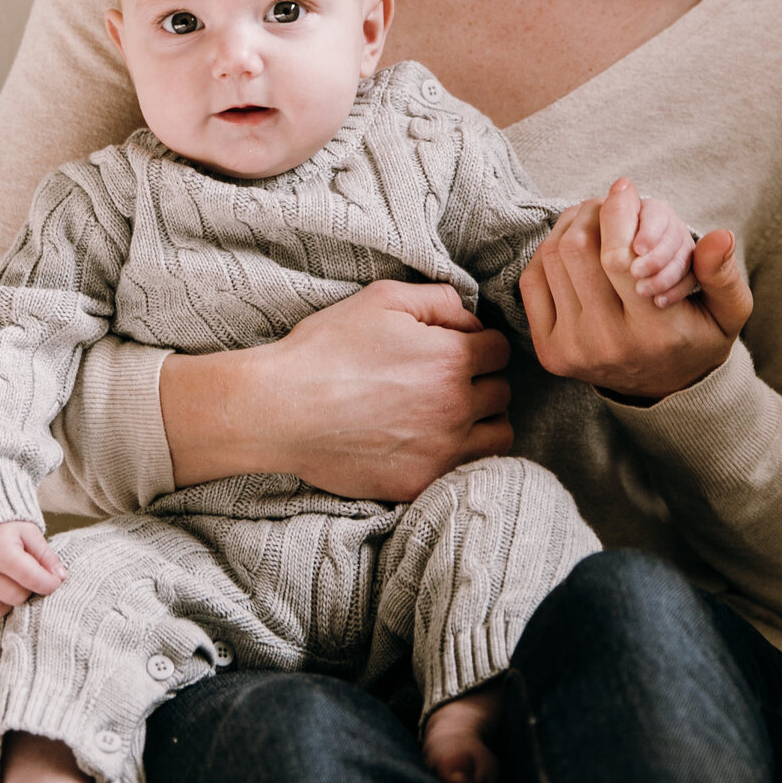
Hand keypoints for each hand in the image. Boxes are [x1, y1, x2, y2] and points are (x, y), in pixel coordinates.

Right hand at [0, 520, 64, 620]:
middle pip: (17, 597)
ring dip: (13, 599)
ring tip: (15, 580)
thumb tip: (60, 577)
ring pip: (2, 609)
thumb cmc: (3, 524)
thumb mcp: (28, 532)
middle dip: (29, 589)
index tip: (55, 581)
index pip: (32, 579)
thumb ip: (45, 554)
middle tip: (31, 575)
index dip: (49, 584)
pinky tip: (3, 588)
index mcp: (1, 552)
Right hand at [163, 279, 514, 502]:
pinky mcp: (421, 483)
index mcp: (451, 358)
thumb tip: (471, 317)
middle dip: (481, 381)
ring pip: (498, 436)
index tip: (456, 349)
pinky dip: (459, 456)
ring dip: (483, 422)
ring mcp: (441, 450)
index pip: (501, 350)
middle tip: (447, 380)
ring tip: (449, 414)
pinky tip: (431, 443)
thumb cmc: (325, 349)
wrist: (280, 410)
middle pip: (502, 392)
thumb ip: (438, 300)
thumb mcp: (381, 299)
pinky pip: (467, 470)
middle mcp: (456, 406)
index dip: (479, 344)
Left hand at [520, 178, 752, 401]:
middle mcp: (607, 343)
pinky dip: (549, 253)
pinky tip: (573, 248)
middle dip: (592, 212)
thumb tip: (720, 236)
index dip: (618, 212)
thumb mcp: (727, 311)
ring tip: (592, 219)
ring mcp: (572, 349)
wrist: (664, 388)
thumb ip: (722, 273)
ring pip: (552, 259)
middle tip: (608, 202)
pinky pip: (533, 281)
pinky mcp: (549, 349)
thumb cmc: (697, 337)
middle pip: (577, 250)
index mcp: (654, 334)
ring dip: (570, 226)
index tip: (626, 189)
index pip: (619, 258)